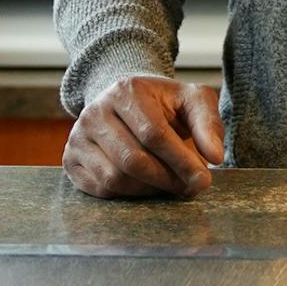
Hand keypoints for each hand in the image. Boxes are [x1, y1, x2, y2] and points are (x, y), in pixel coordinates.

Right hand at [63, 75, 224, 199]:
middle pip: (133, 160)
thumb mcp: (191, 101)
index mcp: (125, 91)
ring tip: (168, 184)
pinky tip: (144, 184)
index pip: (154, 134)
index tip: (203, 179)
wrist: (125, 101)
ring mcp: (78, 136)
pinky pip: (100, 189)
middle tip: (188, 188)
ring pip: (115, 178)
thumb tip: (215, 157)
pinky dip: (127, 194)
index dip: (181, 161)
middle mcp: (95, 111)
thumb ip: (208, 124)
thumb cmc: (163, 104)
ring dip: (148, 190)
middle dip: (166, 180)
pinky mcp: (71, 159)